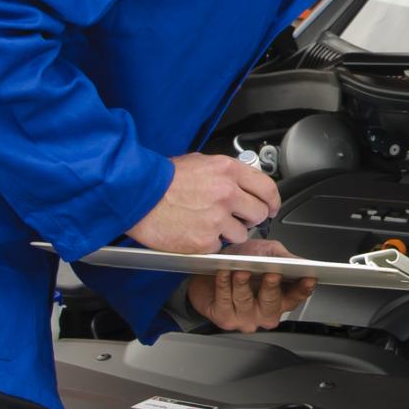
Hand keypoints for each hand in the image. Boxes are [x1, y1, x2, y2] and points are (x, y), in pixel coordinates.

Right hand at [127, 153, 280, 253]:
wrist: (136, 195)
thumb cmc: (162, 179)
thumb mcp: (199, 162)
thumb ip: (225, 173)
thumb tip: (242, 181)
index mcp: (228, 171)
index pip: (268, 188)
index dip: (272, 201)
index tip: (271, 207)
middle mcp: (227, 193)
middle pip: (259, 213)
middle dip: (250, 218)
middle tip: (236, 218)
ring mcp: (217, 218)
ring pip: (242, 234)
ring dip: (229, 233)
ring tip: (207, 223)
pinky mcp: (204, 240)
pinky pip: (219, 246)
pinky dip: (209, 243)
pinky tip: (194, 231)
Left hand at [186, 241, 315, 332]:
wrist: (209, 269)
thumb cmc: (240, 261)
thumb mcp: (266, 252)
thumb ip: (284, 257)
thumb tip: (300, 263)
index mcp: (279, 298)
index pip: (296, 297)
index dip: (303, 289)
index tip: (308, 278)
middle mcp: (264, 313)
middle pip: (272, 305)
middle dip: (272, 288)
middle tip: (273, 274)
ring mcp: (244, 318)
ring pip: (246, 302)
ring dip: (243, 284)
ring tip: (242, 270)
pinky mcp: (223, 318)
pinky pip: (224, 301)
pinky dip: (224, 285)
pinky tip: (224, 273)